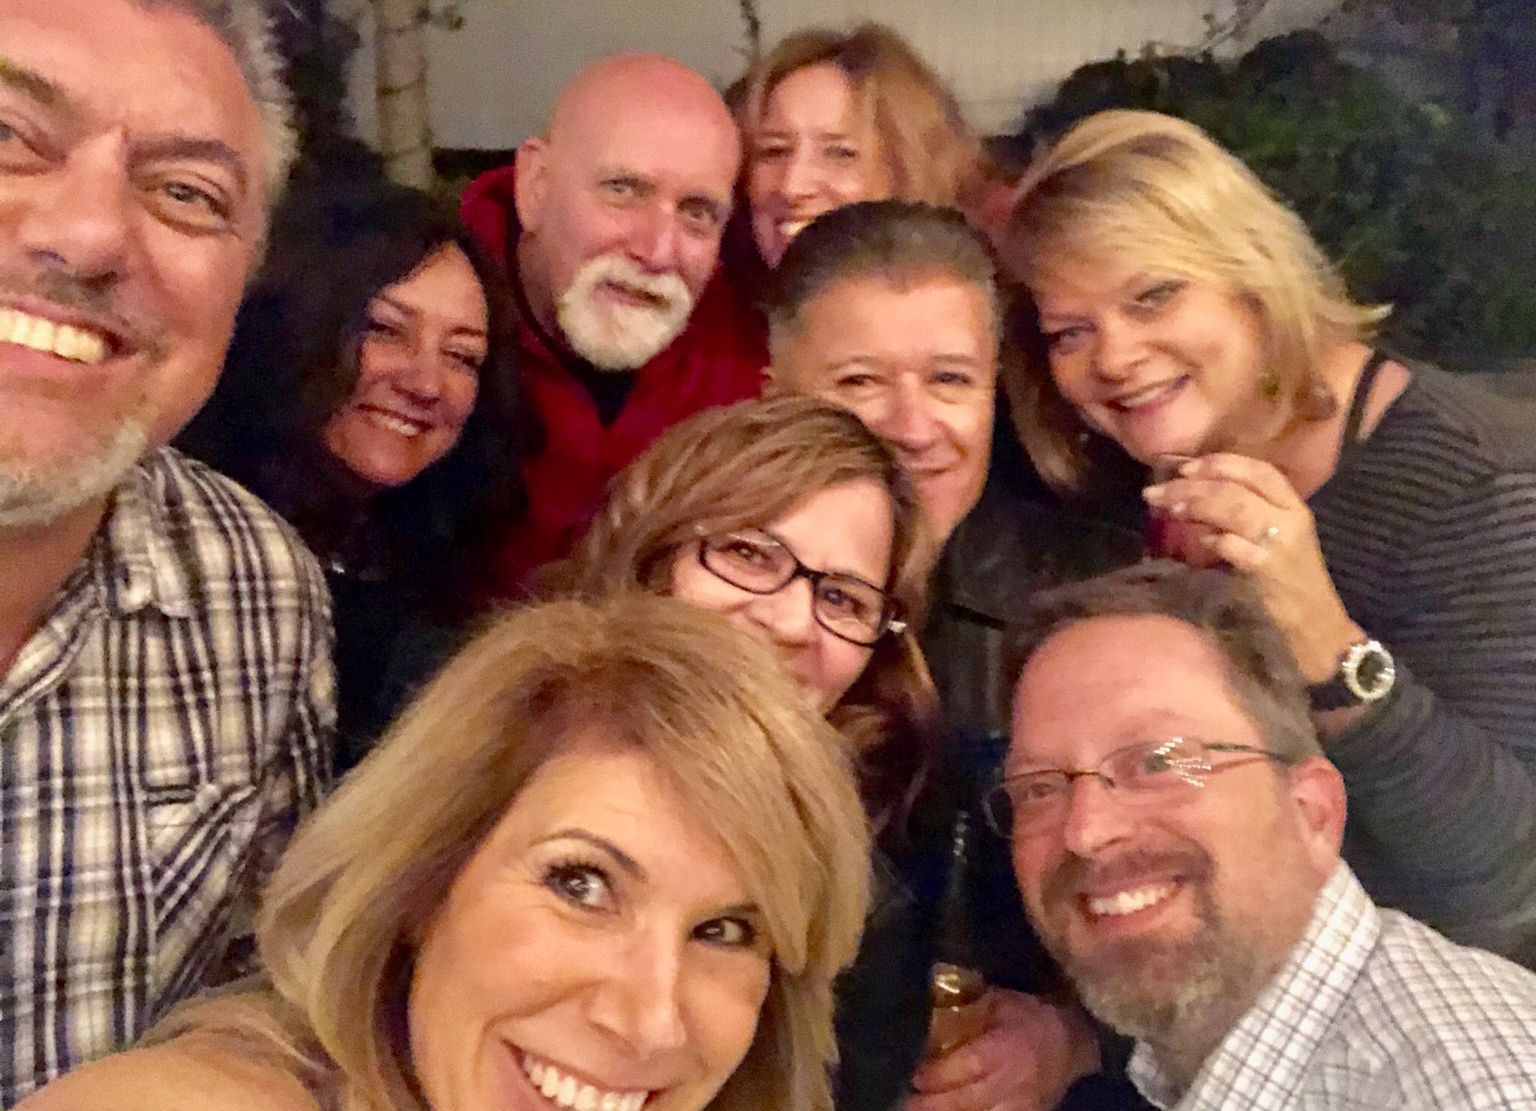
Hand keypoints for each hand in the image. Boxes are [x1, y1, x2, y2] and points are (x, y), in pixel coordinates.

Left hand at [907, 989, 1099, 1110]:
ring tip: (915, 1109)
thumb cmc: (1031, 1016)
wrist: (1073, 1043)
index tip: (912, 1074)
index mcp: (1006, 1049)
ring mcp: (1019, 1106)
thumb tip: (927, 1008)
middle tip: (903, 1100)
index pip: (966, 1066)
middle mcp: (1012, 1083)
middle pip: (964, 1101)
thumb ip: (967, 1008)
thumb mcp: (1000, 1002)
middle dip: (930, 1103)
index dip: (936, 1074)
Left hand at [1144, 452, 1362, 681]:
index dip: (1220, 463)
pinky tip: (1198, 543)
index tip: (1185, 467)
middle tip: (1157, 492)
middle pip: (1236, 488)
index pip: (1259, 470)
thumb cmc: (1289, 584)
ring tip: (1168, 508)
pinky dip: (1212, 540)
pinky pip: (1234, 546)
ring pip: (1233, 508)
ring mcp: (1281, 544)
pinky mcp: (1269, 571)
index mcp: (1294, 507)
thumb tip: (1194, 498)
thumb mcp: (1273, 540)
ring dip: (1195, 504)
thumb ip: (1242, 517)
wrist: (1317, 629)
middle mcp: (1291, 519)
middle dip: (1191, 485)